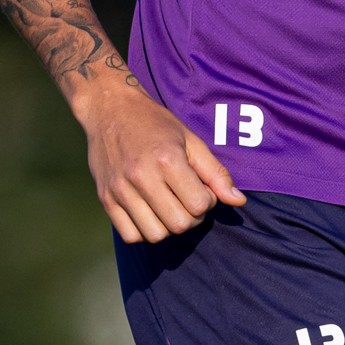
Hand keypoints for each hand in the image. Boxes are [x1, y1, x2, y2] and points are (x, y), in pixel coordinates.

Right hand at [76, 70, 245, 243]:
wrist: (110, 109)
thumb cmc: (154, 123)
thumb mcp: (190, 140)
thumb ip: (215, 172)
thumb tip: (239, 201)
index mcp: (167, 160)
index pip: (199, 205)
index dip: (207, 201)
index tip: (200, 188)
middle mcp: (142, 176)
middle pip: (179, 224)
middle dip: (191, 217)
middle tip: (186, 200)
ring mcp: (120, 190)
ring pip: (155, 235)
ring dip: (168, 227)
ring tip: (168, 207)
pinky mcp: (105, 199)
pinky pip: (130, 235)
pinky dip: (144, 231)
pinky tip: (149, 213)